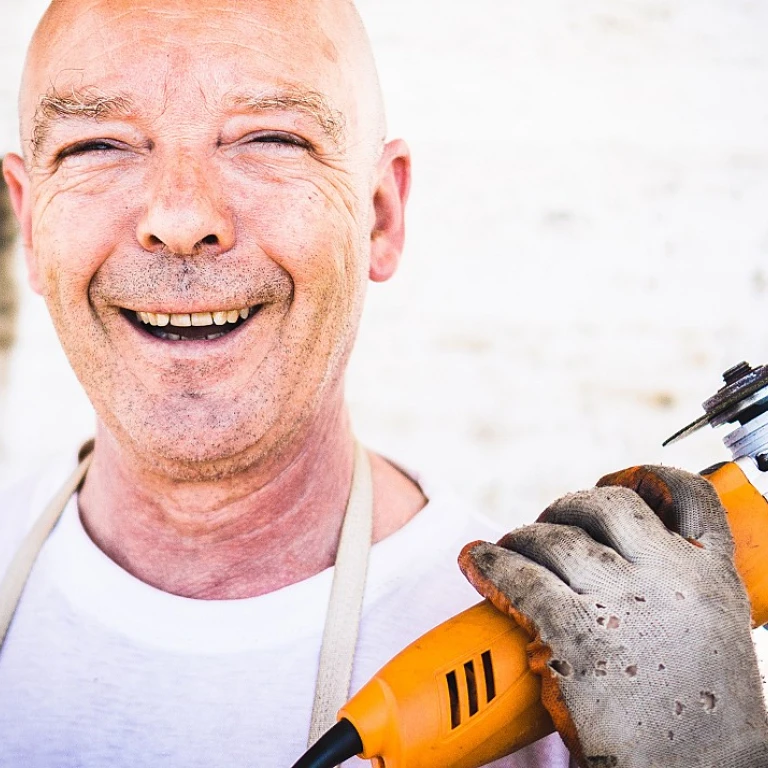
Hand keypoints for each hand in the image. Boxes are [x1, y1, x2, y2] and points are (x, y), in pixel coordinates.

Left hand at [460, 466, 767, 767]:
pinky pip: (521, 577)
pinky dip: (491, 563)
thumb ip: (679, 591)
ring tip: (508, 549)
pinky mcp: (577, 635)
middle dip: (568, 508)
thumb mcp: (713, 637)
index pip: (690, 495)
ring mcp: (624, 603)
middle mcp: (672, 579)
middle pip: (607, 505)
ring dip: (523, 537)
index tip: (613, 482)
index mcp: (715, 578)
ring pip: (557, 538)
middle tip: (549, 528)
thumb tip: (622, 561)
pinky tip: (476, 561)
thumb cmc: (702, 720)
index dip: (647, 477)